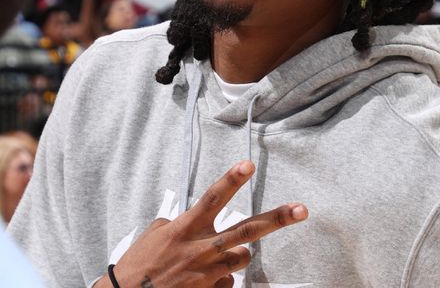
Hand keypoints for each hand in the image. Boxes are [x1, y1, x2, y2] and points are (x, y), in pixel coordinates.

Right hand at [97, 161, 307, 287]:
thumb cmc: (138, 265)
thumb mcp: (156, 234)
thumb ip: (180, 223)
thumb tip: (194, 221)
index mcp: (186, 229)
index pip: (212, 198)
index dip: (231, 180)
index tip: (248, 164)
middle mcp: (201, 249)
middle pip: (246, 231)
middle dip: (276, 219)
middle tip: (301, 209)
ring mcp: (208, 273)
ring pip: (242, 257)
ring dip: (235, 254)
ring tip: (213, 257)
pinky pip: (229, 283)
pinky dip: (220, 279)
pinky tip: (202, 280)